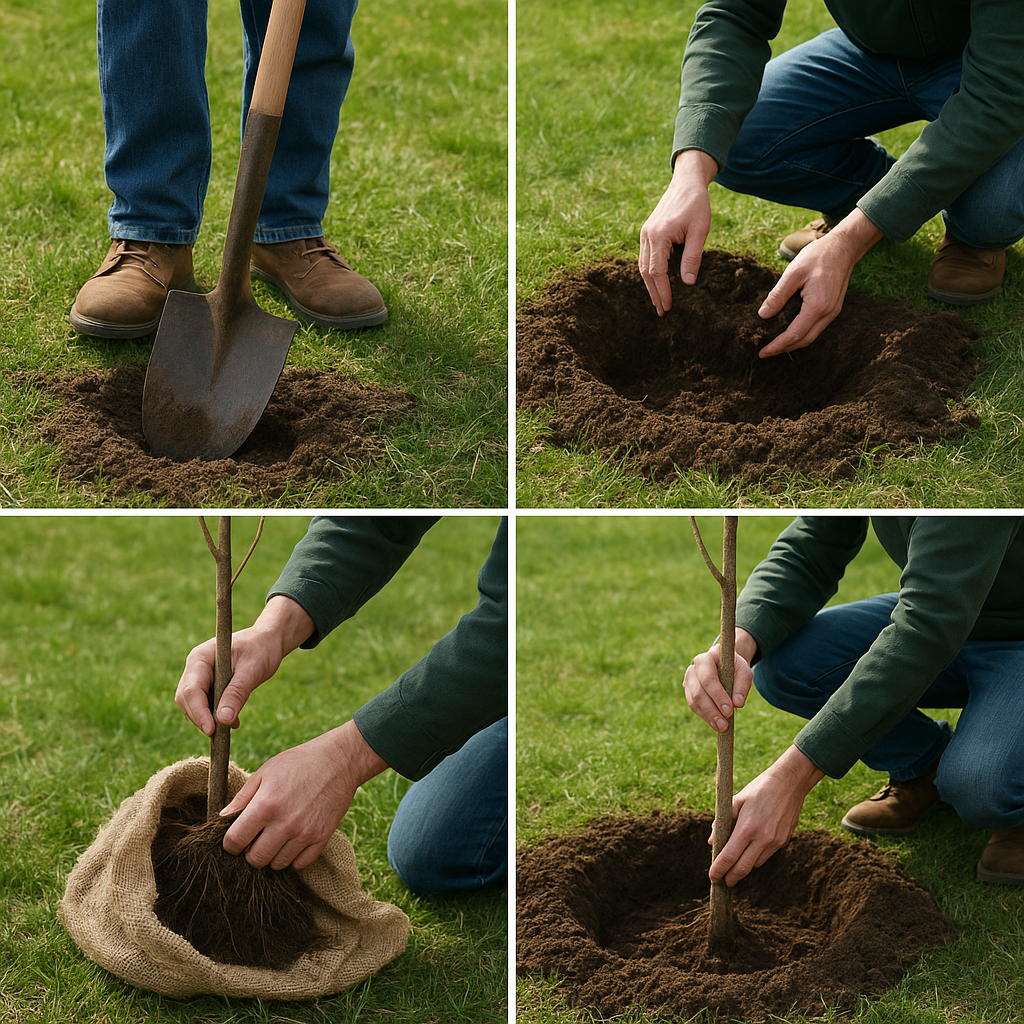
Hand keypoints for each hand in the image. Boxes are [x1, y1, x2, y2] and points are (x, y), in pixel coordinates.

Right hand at [174, 595, 314, 735]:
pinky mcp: (207, 686)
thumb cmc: (261, 649)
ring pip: (193, 705)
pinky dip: (215, 716)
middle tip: (221, 733)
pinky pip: (204, 705)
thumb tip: (222, 720)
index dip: (198, 712)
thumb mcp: (253, 669)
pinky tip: (233, 721)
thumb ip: (237, 692)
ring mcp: (199, 677)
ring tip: (232, 724)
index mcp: (200, 658)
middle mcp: (195, 667)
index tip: (211, 730)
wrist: (268, 642)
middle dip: (201, 718)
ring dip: (208, 719)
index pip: (191, 690)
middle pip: (187, 700)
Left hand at [220, 720, 388, 869]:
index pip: (235, 842)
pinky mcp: (322, 838)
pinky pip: (300, 864)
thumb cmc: (298, 762)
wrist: (339, 760)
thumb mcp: (265, 772)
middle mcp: (285, 824)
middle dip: (250, 851)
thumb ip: (242, 798)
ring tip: (276, 835)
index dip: (230, 842)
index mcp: (266, 805)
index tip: (236, 836)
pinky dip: (293, 857)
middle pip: (255, 859)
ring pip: (277, 864)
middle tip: (257, 837)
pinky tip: (293, 839)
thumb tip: (222, 818)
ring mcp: (305, 833)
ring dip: (272, 854)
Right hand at [639, 149, 718, 314]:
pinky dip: (650, 274)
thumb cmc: (697, 204)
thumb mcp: (700, 230)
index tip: (669, 307)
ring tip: (659, 302)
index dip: (662, 291)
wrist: (686, 182)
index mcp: (659, 235)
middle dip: (654, 294)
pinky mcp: (647, 233)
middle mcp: (647, 235)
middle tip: (662, 312)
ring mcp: (645, 234)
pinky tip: (657, 284)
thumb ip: (692, 257)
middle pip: (646, 272)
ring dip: (650, 286)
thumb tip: (688, 284)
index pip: (657, 272)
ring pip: (643, 266)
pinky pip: (645, 258)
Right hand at [683, 628, 756, 731]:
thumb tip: (738, 704)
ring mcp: (688, 681)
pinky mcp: (688, 692)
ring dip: (708, 716)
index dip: (717, 695)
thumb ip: (742, 685)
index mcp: (705, 660)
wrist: (724, 664)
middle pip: (698, 692)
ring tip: (721, 727)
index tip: (729, 710)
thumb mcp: (744, 671)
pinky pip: (694, 706)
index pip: (708, 679)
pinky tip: (715, 724)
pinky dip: (705, 716)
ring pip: (694, 701)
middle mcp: (692, 669)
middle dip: (712, 710)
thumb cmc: (734, 667)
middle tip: (724, 724)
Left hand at [709, 744, 824, 884]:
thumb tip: (711, 842)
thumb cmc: (759, 789)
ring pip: (755, 864)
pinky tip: (750, 852)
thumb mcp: (736, 800)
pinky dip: (756, 858)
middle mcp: (762, 838)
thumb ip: (722, 822)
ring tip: (734, 865)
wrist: (789, 782)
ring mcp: (775, 841)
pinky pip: (766, 856)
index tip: (712, 877)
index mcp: (747, 827)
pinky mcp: (784, 841)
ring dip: (744, 867)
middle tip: (723, 882)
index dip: (719, 869)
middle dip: (731, 877)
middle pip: (743, 868)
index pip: (729, 856)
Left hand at [757, 208, 882, 357]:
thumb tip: (763, 315)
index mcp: (817, 305)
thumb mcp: (793, 272)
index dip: (777, 346)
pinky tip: (790, 332)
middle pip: (804, 340)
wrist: (844, 247)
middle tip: (765, 352)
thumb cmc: (818, 255)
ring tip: (775, 346)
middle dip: (784, 349)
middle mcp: (828, 313)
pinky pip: (817, 328)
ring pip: (811, 336)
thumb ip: (778, 295)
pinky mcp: (833, 308)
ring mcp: (833, 312)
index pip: (794, 334)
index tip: (762, 352)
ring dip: (793, 344)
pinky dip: (802, 334)